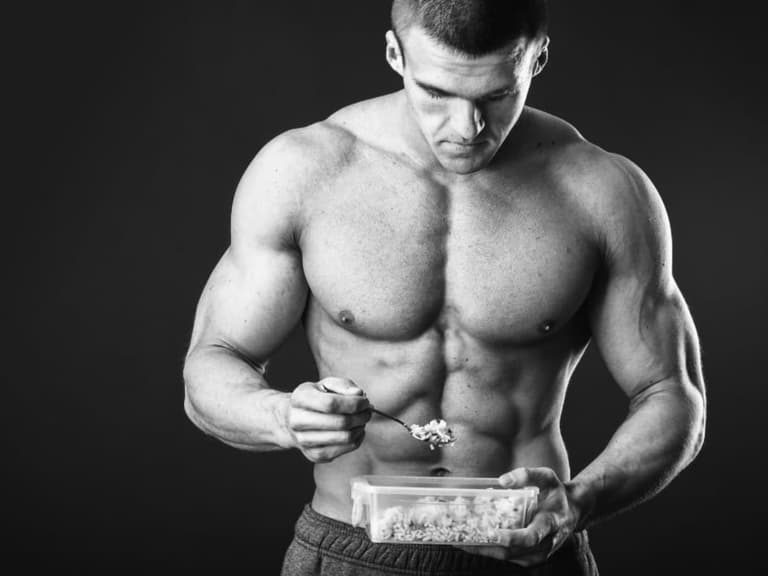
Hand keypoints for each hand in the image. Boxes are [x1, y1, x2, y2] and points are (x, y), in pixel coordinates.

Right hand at [285, 377, 370, 462]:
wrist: (293, 419)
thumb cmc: (315, 398)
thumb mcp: (326, 384)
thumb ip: (344, 385)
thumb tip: (358, 393)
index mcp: (300, 398)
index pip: (330, 404)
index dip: (353, 403)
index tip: (365, 402)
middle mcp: (297, 421)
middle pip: (340, 423)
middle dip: (361, 416)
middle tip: (367, 411)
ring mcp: (304, 441)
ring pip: (345, 438)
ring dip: (360, 428)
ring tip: (361, 420)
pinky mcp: (314, 455)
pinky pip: (345, 449)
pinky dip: (357, 439)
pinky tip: (356, 430)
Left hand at [455, 467, 581, 566]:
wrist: (572, 511)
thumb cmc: (556, 493)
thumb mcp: (546, 476)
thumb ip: (527, 475)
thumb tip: (502, 481)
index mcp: (549, 523)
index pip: (531, 536)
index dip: (513, 538)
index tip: (493, 534)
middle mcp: (545, 543)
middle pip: (513, 551)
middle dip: (486, 546)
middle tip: (462, 537)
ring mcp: (538, 554)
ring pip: (508, 557)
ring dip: (484, 550)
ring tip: (460, 540)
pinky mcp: (531, 557)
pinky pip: (508, 557)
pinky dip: (491, 551)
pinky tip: (474, 542)